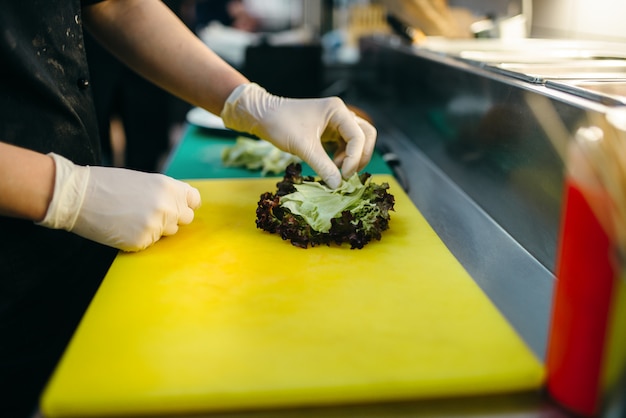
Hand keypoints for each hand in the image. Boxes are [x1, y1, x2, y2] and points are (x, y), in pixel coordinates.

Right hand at [38, 153, 200, 250]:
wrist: (78, 196)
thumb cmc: (108, 184)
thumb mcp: (144, 180)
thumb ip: (165, 193)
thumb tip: (180, 206)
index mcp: (169, 187)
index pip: (194, 200)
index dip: (185, 204)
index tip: (177, 206)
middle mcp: (168, 206)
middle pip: (184, 219)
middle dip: (171, 218)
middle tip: (147, 212)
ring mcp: (156, 225)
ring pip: (167, 233)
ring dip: (155, 228)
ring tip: (131, 217)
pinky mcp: (142, 241)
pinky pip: (149, 243)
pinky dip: (138, 238)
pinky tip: (122, 227)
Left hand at [220, 83, 376, 187]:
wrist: (262, 116)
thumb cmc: (280, 124)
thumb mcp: (303, 147)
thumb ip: (322, 166)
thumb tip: (338, 185)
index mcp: (337, 111)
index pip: (358, 136)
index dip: (354, 158)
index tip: (344, 176)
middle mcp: (340, 113)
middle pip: (366, 135)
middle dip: (360, 156)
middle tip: (347, 174)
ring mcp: (336, 121)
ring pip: (357, 140)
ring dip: (351, 157)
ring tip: (335, 170)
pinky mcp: (329, 130)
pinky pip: (345, 144)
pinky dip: (343, 156)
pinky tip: (331, 165)